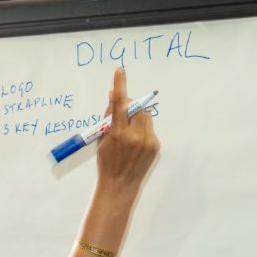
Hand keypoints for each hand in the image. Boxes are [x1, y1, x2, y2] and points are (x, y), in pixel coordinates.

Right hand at [96, 67, 159, 197]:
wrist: (119, 186)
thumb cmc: (105, 162)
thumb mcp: (101, 139)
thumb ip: (108, 117)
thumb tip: (114, 97)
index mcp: (117, 133)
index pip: (119, 103)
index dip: (120, 85)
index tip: (120, 71)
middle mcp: (135, 136)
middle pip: (137, 108)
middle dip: (130, 107)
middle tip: (122, 116)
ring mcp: (148, 141)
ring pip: (146, 117)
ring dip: (137, 118)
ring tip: (128, 133)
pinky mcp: (156, 146)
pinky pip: (150, 129)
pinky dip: (142, 131)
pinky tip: (135, 145)